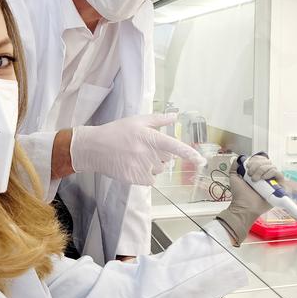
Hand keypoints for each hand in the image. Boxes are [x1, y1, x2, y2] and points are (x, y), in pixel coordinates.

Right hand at [70, 114, 205, 184]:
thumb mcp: (137, 121)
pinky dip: (146, 176)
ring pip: (159, 170)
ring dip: (152, 166)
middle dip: (160, 155)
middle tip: (144, 148)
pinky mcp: (135, 179)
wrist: (94, 148)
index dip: (190, 154)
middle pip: (167, 159)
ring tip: (135, 157)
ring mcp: (142, 167)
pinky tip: (133, 166)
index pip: (175, 147)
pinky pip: (151, 180)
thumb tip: (175, 116)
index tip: (202, 161)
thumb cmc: (117, 131)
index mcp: (151, 137)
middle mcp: (148, 153)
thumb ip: (158, 119)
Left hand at [215, 154, 283, 245]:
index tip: (247, 167)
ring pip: (271, 166)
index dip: (255, 160)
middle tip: (250, 175)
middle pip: (266, 161)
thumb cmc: (239, 194)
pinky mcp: (278, 186)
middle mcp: (265, 175)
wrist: (244, 206)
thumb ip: (235, 167)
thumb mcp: (234, 177)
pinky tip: (263, 179)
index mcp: (256, 172)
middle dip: (256, 165)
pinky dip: (270, 173)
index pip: (260, 159)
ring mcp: (272, 181)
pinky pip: (278, 174)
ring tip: (255, 180)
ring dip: (261, 170)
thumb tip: (238, 158)